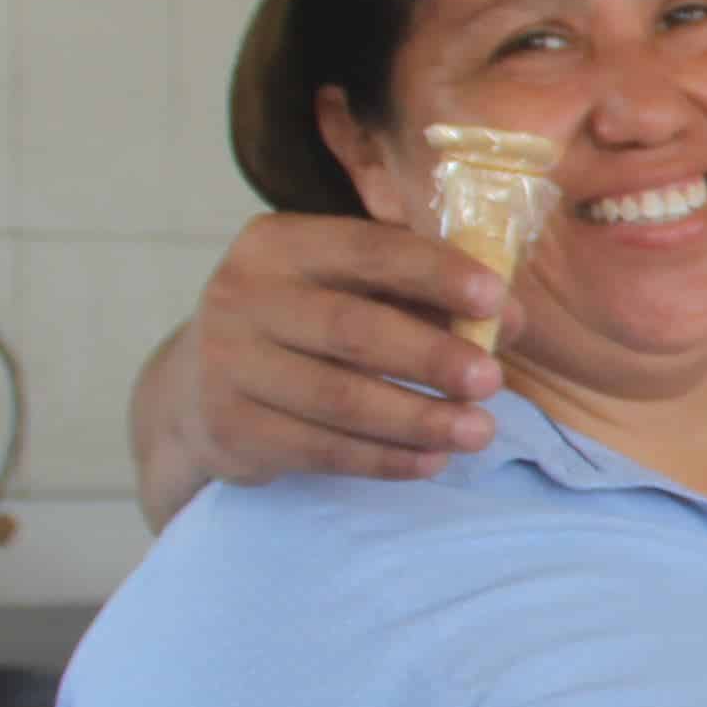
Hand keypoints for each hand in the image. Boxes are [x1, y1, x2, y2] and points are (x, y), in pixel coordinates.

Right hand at [132, 213, 506, 523]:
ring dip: (419, 419)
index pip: (366, 250)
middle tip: (492, 380)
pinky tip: (432, 461)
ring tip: (478, 432)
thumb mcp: (343, 290)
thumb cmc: (300, 326)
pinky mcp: (232, 428)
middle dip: (431, 356)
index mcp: (278, 244)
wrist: (195, 390)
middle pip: (352, 329)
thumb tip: (511, 318)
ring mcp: (228, 365)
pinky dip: (386, 459)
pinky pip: (323, 449)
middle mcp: (243, 297)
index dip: (435, 273)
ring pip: (339, 398)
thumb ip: (421, 294)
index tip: (496, 299)